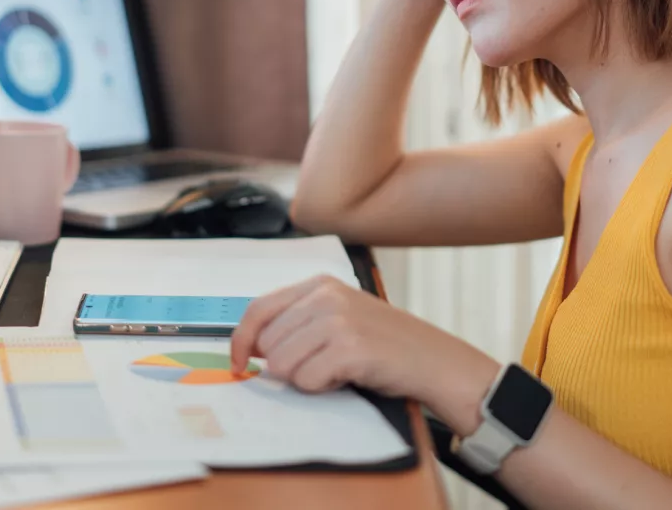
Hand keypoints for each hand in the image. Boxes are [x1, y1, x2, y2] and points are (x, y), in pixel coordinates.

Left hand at [230, 275, 498, 430]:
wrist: (434, 361)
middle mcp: (326, 295)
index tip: (237, 363)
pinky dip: (322, 388)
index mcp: (319, 283)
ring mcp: (338, 319)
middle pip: (267, 343)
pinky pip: (307, 381)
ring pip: (282, 365)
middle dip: (285, 365)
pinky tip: (347, 377)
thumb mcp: (339, 317)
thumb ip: (298, 321)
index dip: (240, 340)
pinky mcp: (349, 347)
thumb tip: (249, 347)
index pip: (258, 308)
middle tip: (320, 365)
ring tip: (335, 370)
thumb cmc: (385, 344)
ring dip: (304, 378)